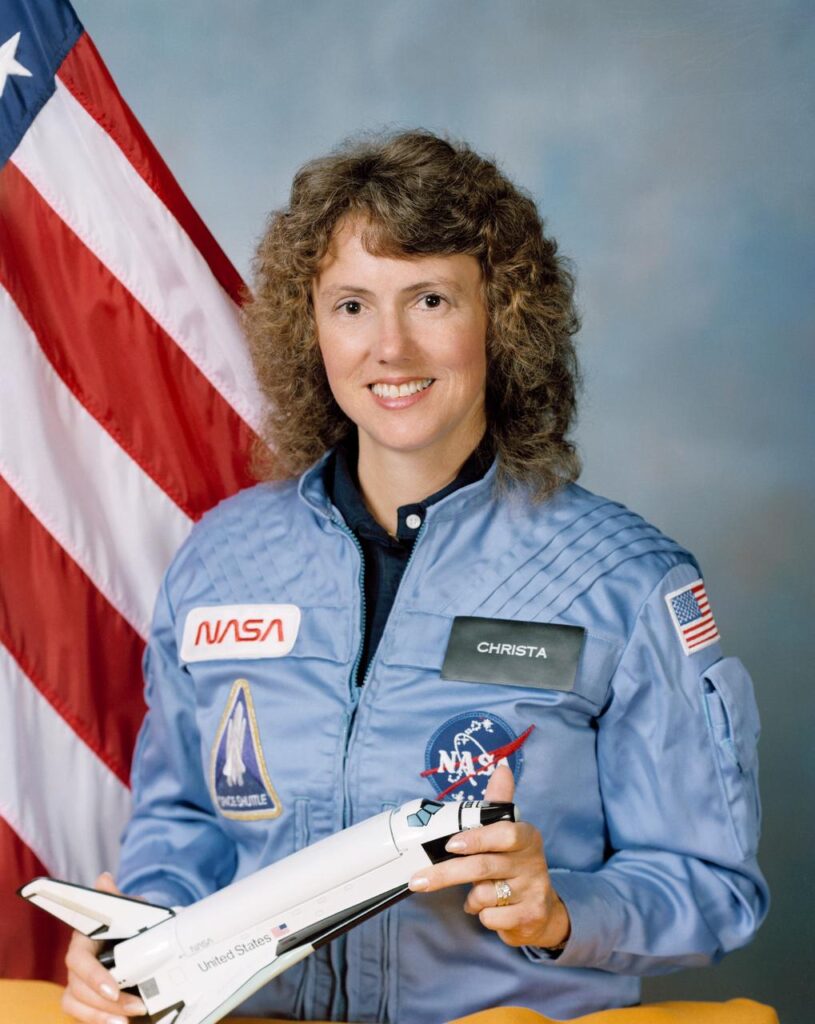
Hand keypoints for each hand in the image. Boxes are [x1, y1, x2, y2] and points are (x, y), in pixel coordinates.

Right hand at [62, 873, 145, 1023]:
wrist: (139, 937)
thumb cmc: (131, 922)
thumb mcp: (130, 910)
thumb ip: (116, 900)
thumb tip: (104, 879)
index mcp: (84, 939)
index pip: (79, 960)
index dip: (93, 976)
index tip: (113, 990)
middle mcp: (77, 962)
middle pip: (79, 988)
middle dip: (106, 1001)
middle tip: (136, 1006)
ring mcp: (78, 981)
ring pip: (77, 1003)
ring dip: (102, 1015)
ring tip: (126, 1022)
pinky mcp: (85, 999)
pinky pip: (81, 1014)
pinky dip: (98, 1021)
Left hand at [408, 765, 570, 949]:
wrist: (541, 909)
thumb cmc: (515, 864)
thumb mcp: (509, 833)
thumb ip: (499, 802)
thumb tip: (502, 766)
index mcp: (527, 836)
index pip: (504, 833)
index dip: (476, 838)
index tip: (449, 844)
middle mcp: (533, 862)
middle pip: (483, 866)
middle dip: (446, 874)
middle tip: (418, 880)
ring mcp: (533, 891)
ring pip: (484, 895)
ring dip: (471, 898)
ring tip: (475, 895)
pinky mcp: (530, 917)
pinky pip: (491, 918)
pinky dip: (481, 915)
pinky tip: (489, 909)